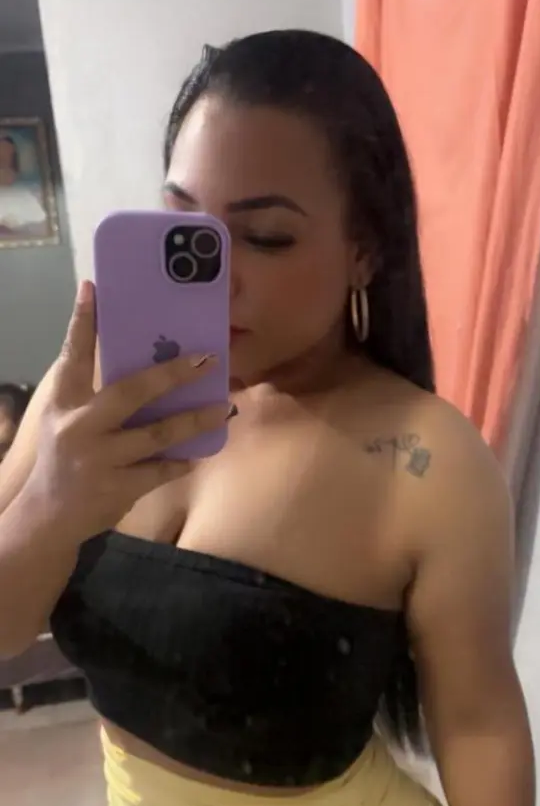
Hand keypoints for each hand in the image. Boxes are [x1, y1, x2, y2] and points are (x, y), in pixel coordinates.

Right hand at [23, 280, 227, 543]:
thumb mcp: (65, 419)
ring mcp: (99, 458)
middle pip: (131, 392)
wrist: (48, 516)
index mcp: (64, 402)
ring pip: (157, 434)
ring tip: (224, 409)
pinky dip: (180, 462)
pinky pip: (159, 470)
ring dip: (195, 420)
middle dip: (172, 374)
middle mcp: (79, 426)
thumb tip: (145, 363)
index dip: (83, 322)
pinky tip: (199, 454)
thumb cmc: (64, 457)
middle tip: (207, 359)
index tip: (94, 289)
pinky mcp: (116, 488)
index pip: (73, 355)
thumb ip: (94, 394)